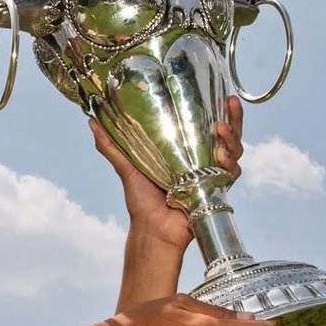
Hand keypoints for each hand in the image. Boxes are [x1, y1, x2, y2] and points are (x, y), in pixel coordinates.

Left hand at [89, 96, 244, 250]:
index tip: (222, 95)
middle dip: (233, 118)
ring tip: (219, 130)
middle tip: (229, 104)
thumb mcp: (126, 168)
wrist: (152, 229)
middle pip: (227, 134)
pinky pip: (232, 173)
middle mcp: (202, 160)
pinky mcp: (218, 189)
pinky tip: (221, 158)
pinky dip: (230, 164)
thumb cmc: (140, 202)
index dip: (216, 109)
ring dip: (232, 138)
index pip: (205, 124)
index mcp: (183, 150)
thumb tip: (91, 121)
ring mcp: (212, 174)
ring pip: (234, 150)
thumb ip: (111, 146)